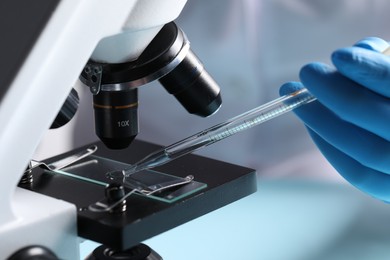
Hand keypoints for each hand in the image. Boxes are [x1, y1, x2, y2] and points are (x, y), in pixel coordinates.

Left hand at [280, 37, 389, 201]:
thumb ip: (383, 65)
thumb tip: (353, 54)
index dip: (369, 71)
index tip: (338, 55)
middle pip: (381, 120)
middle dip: (337, 93)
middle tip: (308, 71)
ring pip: (366, 150)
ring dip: (323, 121)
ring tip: (299, 97)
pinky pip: (358, 173)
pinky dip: (330, 146)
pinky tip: (312, 125)